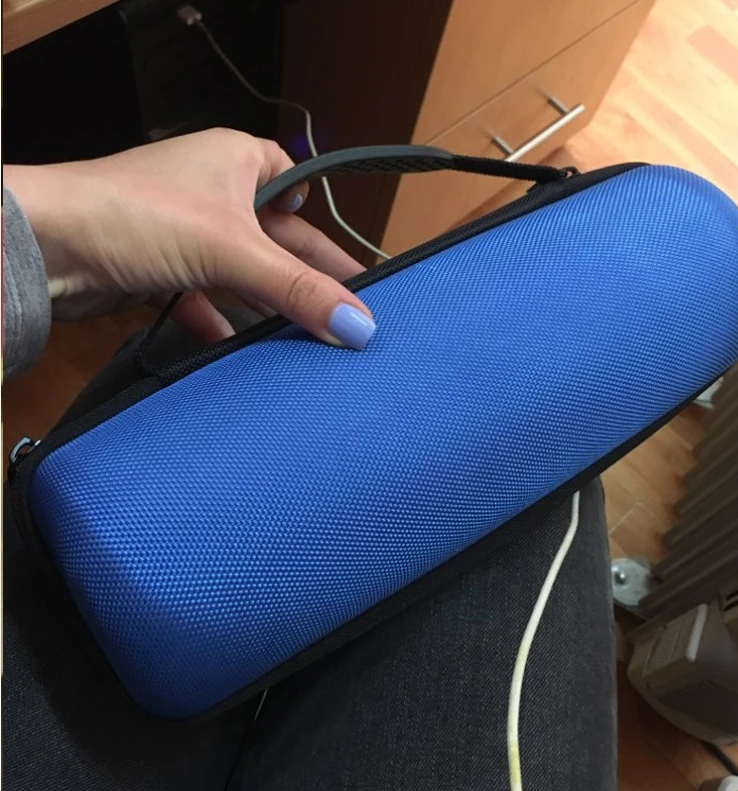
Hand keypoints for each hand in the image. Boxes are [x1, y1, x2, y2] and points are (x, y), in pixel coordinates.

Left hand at [4, 128, 375, 348]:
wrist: (45, 246)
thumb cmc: (138, 216)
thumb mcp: (233, 250)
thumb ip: (299, 290)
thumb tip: (360, 326)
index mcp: (235, 161)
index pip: (294, 182)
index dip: (320, 218)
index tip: (346, 260)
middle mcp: (211, 193)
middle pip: (272, 239)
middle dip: (303, 277)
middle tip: (345, 314)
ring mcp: (182, 232)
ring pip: (239, 273)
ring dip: (265, 305)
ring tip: (305, 342)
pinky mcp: (158, 269)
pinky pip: (202, 298)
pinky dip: (219, 323)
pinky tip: (238, 352)